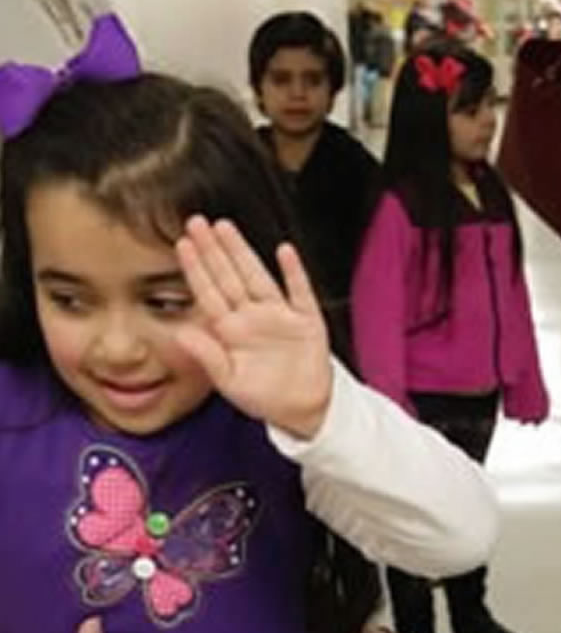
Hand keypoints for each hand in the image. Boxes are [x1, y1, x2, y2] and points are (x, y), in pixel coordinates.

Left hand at [173, 217, 332, 439]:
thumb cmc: (263, 396)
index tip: (183, 245)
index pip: (208, 292)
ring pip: (257, 277)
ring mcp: (279, 316)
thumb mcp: (228, 381)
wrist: (302, 410)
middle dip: (212, 249)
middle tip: (196, 222)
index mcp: (230, 330)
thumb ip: (206, 356)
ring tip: (226, 227)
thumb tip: (180, 332)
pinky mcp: (307, 322)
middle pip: (228, 276)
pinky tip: (284, 252)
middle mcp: (252, 317)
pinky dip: (294, 273)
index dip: (196, 268)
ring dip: (242, 252)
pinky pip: (300, 292)